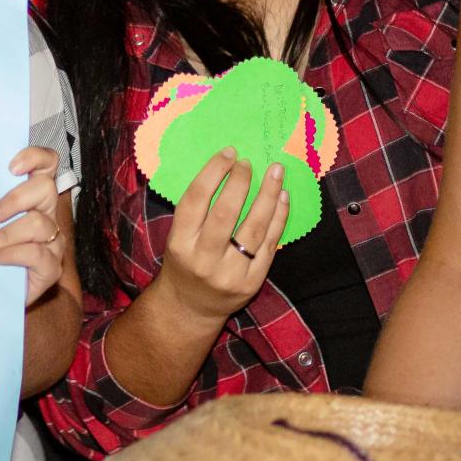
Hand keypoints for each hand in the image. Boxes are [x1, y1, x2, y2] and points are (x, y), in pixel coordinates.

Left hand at [0, 146, 66, 306]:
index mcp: (31, 195)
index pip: (47, 164)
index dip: (34, 157)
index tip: (11, 167)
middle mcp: (47, 213)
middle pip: (45, 189)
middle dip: (15, 199)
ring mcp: (53, 241)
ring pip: (39, 224)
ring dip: (7, 233)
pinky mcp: (51, 268)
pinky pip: (37, 254)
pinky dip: (11, 254)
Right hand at [152, 148, 289, 324]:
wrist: (191, 308)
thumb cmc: (184, 262)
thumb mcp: (178, 238)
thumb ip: (196, 210)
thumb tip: (226, 168)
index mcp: (180, 243)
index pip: (195, 200)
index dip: (213, 172)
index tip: (229, 153)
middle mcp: (203, 259)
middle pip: (225, 213)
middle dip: (240, 182)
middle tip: (249, 162)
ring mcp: (230, 273)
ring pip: (253, 228)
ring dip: (267, 196)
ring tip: (276, 172)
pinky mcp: (252, 282)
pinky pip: (269, 245)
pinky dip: (278, 218)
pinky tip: (283, 198)